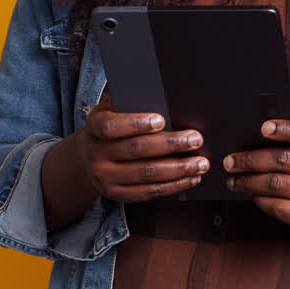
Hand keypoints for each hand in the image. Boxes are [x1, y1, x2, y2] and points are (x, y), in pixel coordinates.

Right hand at [77, 92, 207, 202]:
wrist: (89, 158)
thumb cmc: (112, 127)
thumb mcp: (112, 109)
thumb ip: (131, 101)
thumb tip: (162, 93)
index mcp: (94, 127)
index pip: (111, 126)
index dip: (135, 123)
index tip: (161, 120)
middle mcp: (96, 154)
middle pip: (136, 150)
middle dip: (170, 145)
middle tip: (196, 139)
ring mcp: (105, 177)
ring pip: (146, 174)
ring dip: (178, 169)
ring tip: (200, 163)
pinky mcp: (116, 194)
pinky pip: (148, 192)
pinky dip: (173, 186)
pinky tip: (191, 178)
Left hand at [222, 120, 289, 237]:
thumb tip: (267, 123)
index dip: (287, 130)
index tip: (263, 127)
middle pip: (285, 160)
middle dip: (252, 159)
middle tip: (231, 160)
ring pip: (277, 185)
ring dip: (249, 181)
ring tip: (234, 178)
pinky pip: (278, 206)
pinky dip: (259, 199)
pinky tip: (250, 193)